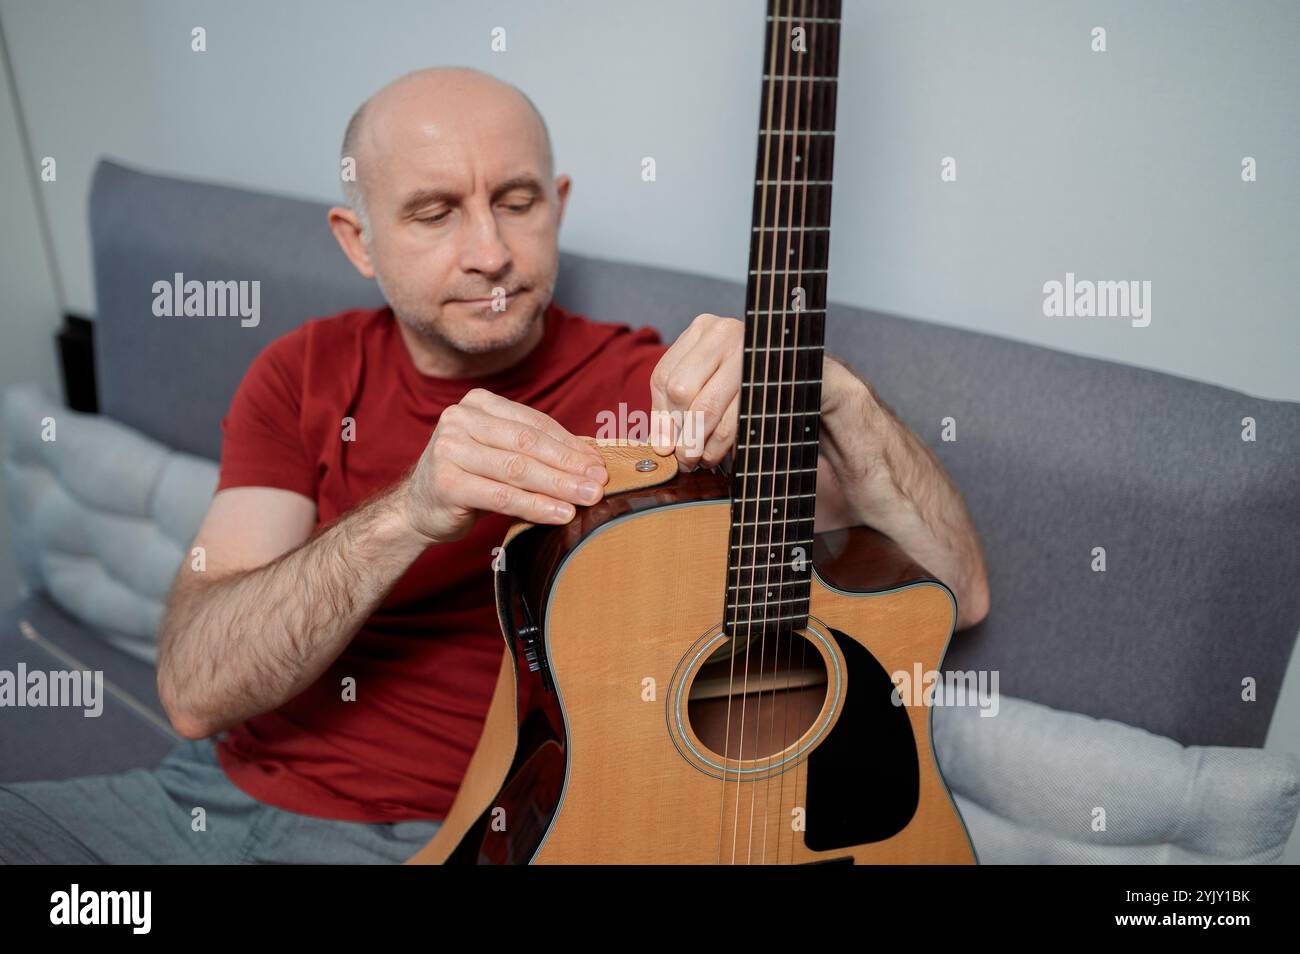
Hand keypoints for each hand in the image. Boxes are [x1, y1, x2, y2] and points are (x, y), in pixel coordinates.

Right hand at [402, 388, 608, 543]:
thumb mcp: (500, 454)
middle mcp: (460, 420)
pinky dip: (536, 506)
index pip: (534, 423)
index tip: (598, 462)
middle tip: (599, 482)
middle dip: (569, 464)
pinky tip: (560, 514)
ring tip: (587, 498)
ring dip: (559, 486)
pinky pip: (502, 496)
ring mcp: (449, 450)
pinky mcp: (446, 483)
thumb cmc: (470, 478)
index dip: (570, 444)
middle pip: (528, 444)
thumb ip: (535, 449)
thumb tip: (591, 457)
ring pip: (517, 469)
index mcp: (478, 403)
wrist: (418, 507)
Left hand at [649, 313, 858, 470]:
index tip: (665, 446)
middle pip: (680, 390)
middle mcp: (724, 330)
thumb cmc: (754, 390)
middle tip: (686, 458)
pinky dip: (724, 444)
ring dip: (701, 443)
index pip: (664, 377)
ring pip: (705, 406)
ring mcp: (749, 348)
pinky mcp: (769, 374)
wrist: (817, 385)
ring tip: (704, 459)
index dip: (661, 418)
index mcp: (704, 329)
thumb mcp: (713, 386)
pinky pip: (736, 417)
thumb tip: (659, 444)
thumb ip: (680, 407)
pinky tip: (724, 453)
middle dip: (681, 432)